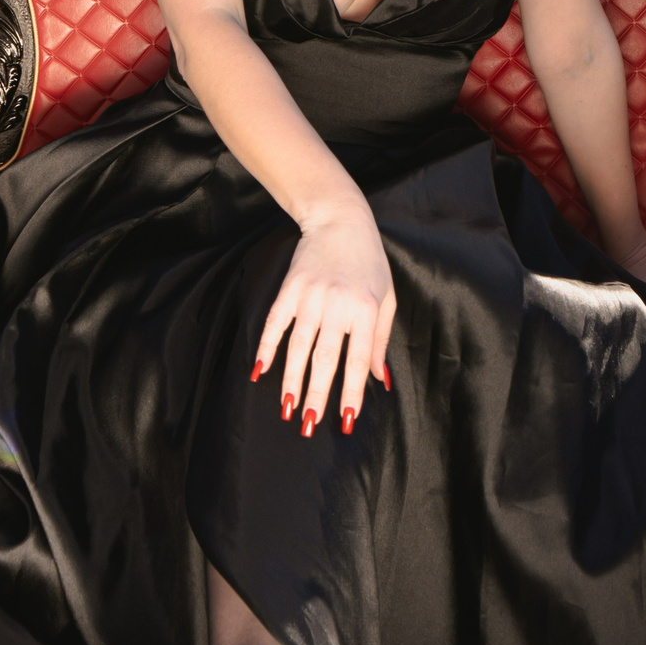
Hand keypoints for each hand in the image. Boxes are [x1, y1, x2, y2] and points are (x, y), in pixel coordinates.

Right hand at [253, 207, 394, 437]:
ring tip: (286, 408)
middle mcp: (338, 304)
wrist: (341, 220)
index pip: (358, 360)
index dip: (351, 392)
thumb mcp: (386, 297)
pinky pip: (276, 323)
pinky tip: (259, 370)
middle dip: (316, 395)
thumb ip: (381, 339)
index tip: (345, 420)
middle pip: (325, 358)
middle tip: (308, 425)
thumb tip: (379, 379)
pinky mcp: (290, 288)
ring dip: (290, 380)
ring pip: (298, 346)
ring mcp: (311, 296)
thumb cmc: (370, 262)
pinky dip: (266, 347)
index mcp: (367, 309)